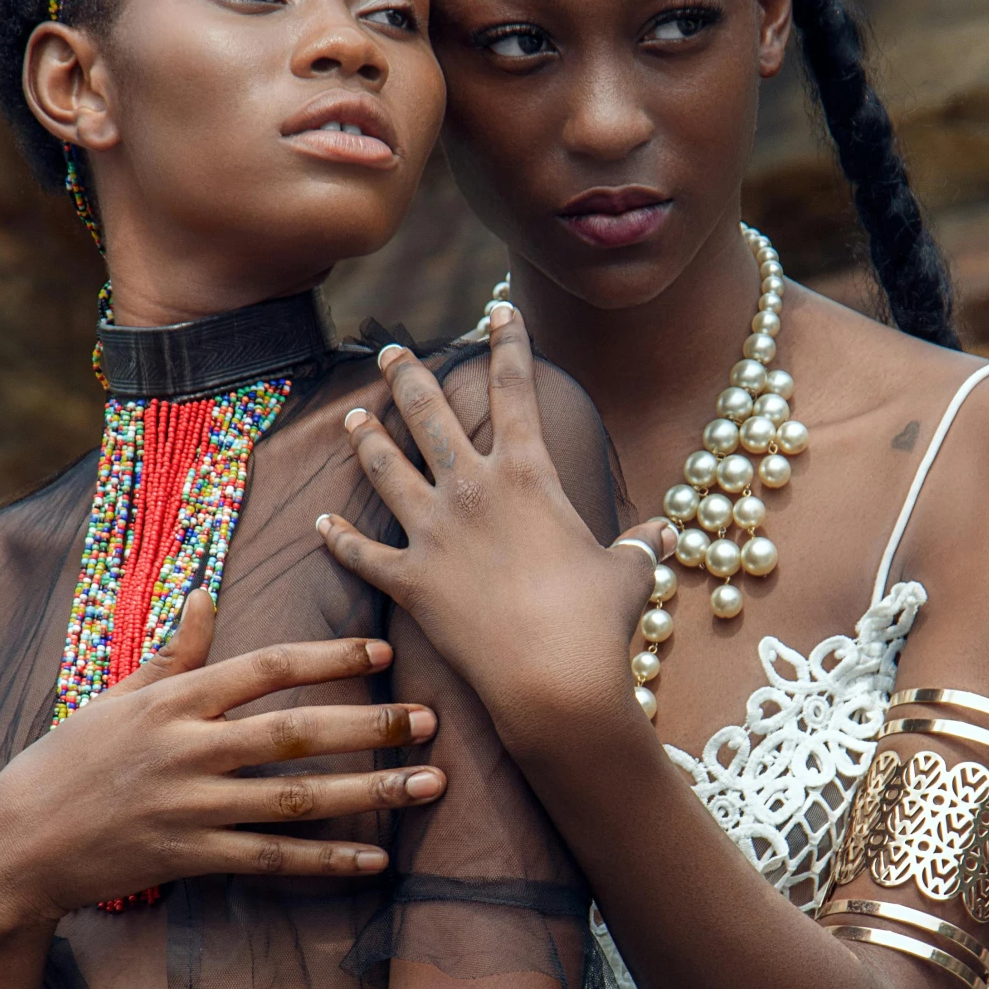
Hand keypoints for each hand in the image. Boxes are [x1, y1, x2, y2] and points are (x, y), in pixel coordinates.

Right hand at [0, 590, 444, 931]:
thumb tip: (207, 591)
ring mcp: (191, 807)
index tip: (383, 653)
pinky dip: (328, 859)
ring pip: (297, 797)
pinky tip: (378, 857)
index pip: (266, 668)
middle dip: (370, 724)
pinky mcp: (190, 858)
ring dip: (371, 791)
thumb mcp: (115, 697)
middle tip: (431, 719)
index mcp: (174, 700)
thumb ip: (174, 652)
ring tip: (430, 784)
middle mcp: (187, 749)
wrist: (14, 846)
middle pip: (295, 732)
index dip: (329, 659)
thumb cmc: (67, 762)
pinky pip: (274, 859)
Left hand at [316, 304, 672, 755]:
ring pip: (386, 469)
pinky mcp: (410, 580)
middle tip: (394, 352)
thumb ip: (641, 545)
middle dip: (411, 376)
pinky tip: (321, 521)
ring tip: (355, 417)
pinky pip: (363, 553)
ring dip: (368, 440)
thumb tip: (666, 535)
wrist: (552, 679)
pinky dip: (339, 538)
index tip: (497, 309)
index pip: (516, 388)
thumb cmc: (597, 623)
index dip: (508, 342)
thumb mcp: (628, 572)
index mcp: (528, 473)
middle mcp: (472, 490)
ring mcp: (434, 533)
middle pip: (430, 414)